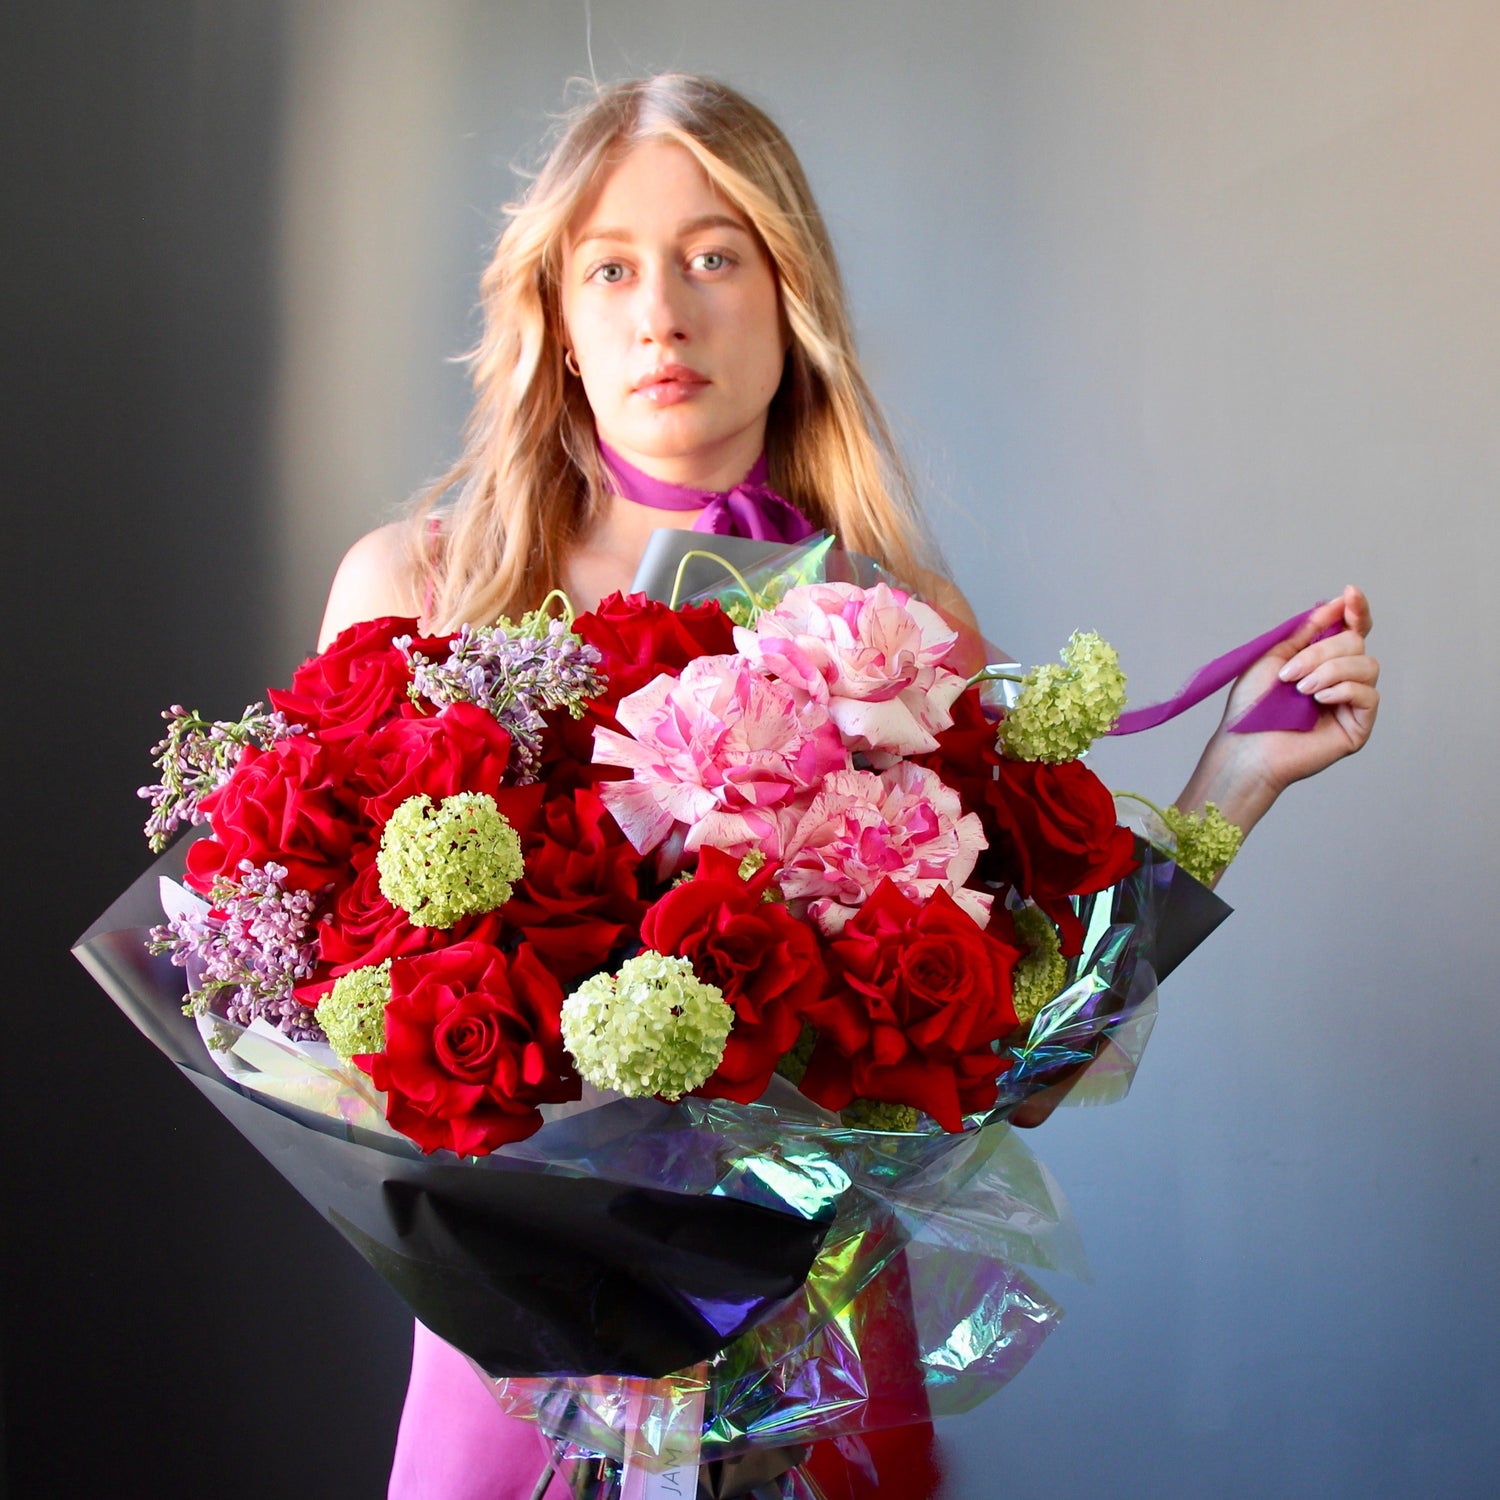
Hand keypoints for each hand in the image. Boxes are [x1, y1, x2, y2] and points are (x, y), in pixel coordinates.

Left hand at [1179, 586, 1379, 838]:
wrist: (1246, 746)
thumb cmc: (1252, 706)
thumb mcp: (1274, 657)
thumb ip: (1305, 631)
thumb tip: (1334, 604)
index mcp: (1322, 659)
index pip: (1351, 628)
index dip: (1356, 609)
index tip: (1349, 595)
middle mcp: (1342, 677)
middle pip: (1356, 642)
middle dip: (1321, 652)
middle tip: (1289, 674)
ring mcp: (1352, 701)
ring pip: (1367, 665)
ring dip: (1329, 671)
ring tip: (1301, 690)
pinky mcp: (1359, 724)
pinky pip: (1369, 694)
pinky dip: (1342, 690)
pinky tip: (1318, 700)